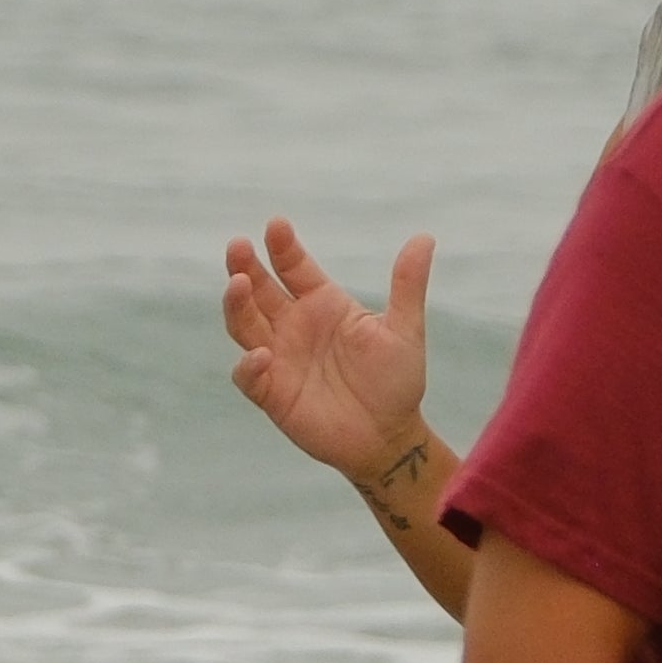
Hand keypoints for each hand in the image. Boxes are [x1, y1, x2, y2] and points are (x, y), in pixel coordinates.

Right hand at [222, 221, 434, 482]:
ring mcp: (278, 358)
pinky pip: (249, 375)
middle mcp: (293, 326)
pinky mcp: (272, 392)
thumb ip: (407, 285)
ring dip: (236, 305)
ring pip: (244, 324)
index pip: (293, 268)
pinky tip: (260, 355)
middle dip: (245, 267)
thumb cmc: (396, 382)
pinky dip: (248, 365)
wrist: (389, 437)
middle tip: (237, 246)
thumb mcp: (404, 330)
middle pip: (258, 290)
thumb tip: (425, 237)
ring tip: (238, 285)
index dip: (282, 247)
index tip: (276, 225)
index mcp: (322, 304)